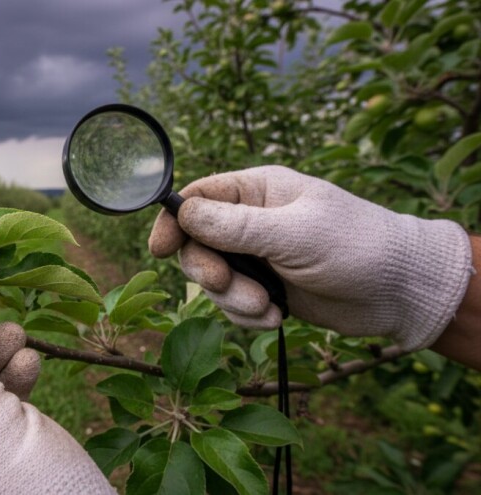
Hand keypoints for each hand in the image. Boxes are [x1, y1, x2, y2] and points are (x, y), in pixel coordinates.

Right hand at [149, 165, 472, 350]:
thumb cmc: (355, 245)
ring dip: (232, 299)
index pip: (196, 198)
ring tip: (265, 307)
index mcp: (257, 192)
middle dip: (208, 270)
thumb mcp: (293, 233)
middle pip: (196, 244)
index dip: (172, 222)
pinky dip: (248, 316)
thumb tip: (181, 212)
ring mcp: (257, 257)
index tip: (159, 249)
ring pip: (213, 279)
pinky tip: (277, 317)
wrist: (400, 291)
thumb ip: (235, 226)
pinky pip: (233, 305)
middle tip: (226, 285)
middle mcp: (250, 222)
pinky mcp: (266, 289)